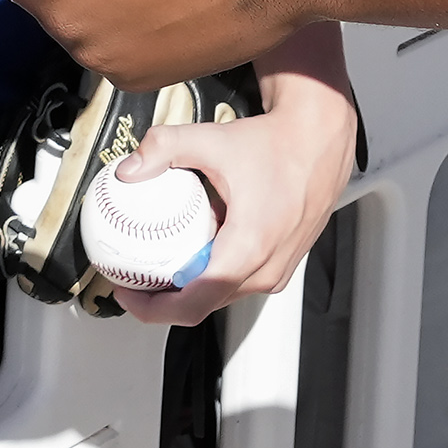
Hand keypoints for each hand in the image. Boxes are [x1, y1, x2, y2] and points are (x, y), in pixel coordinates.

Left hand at [102, 72, 355, 325]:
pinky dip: (212, 271)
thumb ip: (164, 149)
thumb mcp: (212, 140)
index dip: (152, 308)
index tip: (126, 292)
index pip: (193, 303)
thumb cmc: (278, 145)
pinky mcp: (282, 264)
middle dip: (163, 299)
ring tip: (157, 263)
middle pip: (203, 303)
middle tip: (133, 275)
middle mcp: (266, 269)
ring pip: (221, 294)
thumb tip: (128, 170)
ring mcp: (277, 270)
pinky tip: (193, 247)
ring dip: (189, 285)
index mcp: (248, 249)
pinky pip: (239, 280)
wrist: (321, 139)